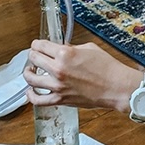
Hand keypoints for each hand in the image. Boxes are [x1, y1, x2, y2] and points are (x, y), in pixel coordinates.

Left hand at [23, 39, 141, 112]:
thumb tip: (62, 49)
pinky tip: (30, 91)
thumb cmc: (108, 68)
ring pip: (31, 78)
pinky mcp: (61, 99)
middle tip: (35, 55)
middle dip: (33, 55)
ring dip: (28, 72)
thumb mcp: (89, 48)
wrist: (116, 87)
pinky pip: (38, 100)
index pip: (41, 45)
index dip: (37, 44)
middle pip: (34, 59)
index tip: (37, 45)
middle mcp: (58, 69)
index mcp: (65, 53)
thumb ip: (71, 48)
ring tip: (31, 71)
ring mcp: (58, 86)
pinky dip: (31, 95)